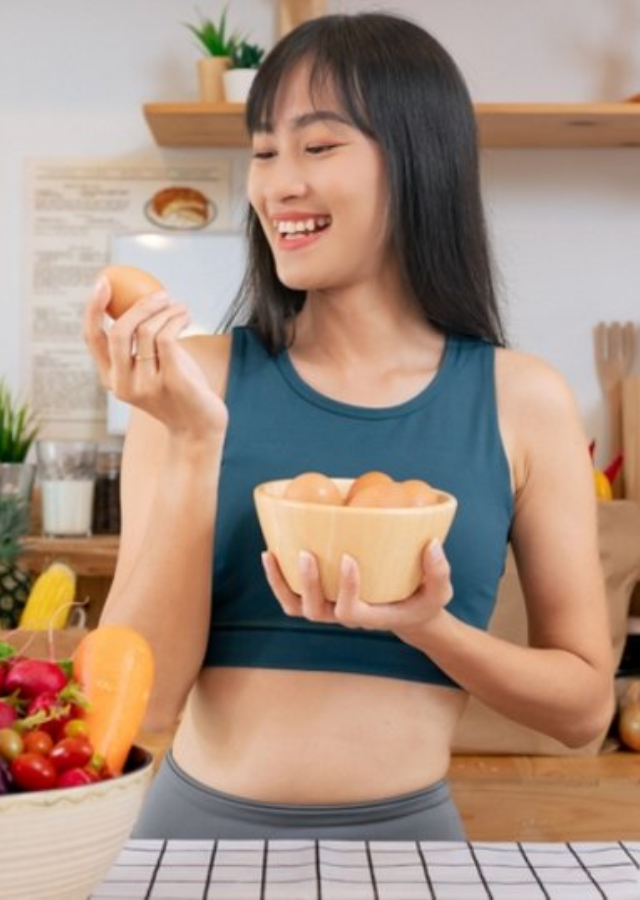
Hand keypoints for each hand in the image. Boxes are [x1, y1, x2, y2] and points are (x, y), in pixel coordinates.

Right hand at [83, 275, 227, 439]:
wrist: (199, 429)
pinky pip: (167, 338)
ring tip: (180, 307)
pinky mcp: (171, 381)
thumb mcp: (152, 370)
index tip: (103, 282)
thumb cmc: (178, 393)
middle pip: (119, 331)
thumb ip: (140, 346)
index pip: (93, 338)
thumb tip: (139, 300)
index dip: (93, 308)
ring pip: (147, 331)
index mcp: (111, 379)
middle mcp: (124, 384)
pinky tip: (185, 316)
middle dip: (138, 305)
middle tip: (159, 293)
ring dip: (165, 311)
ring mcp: (146, 385)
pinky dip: (176, 320)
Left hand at [261, 539, 453, 635]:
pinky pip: (292, 599)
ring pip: (298, 607)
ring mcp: (331, 610)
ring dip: (283, 583)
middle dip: (310, 584)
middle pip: (317, 611)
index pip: (351, 610)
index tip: (349, 557)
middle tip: (307, 553)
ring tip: (272, 554)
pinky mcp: (323, 600)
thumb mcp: (440, 591)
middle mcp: (346, 616)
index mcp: (371, 616)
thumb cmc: (424, 602)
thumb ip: (439, 571)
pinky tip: (271, 553)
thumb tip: (432, 545)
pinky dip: (278, 581)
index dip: (347, 588)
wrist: (409, 615)